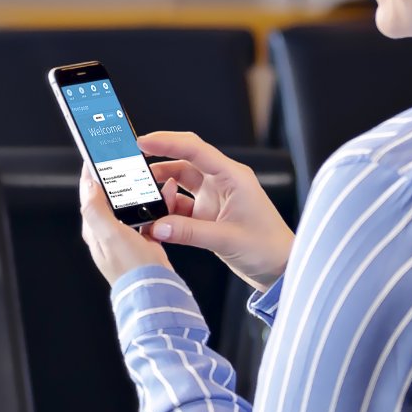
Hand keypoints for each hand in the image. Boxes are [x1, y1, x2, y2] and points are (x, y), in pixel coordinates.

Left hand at [78, 164, 170, 285]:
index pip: (88, 194)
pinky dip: (155, 205)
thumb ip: (96, 209)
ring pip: (130, 206)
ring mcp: (124, 238)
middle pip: (109, 198)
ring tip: (146, 175)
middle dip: (117, 178)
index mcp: (94, 230)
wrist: (154, 292)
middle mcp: (106, 233)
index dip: (90, 173)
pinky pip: (147, 217)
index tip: (94, 156)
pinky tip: (163, 198)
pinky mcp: (142, 242)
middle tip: (123, 161)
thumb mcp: (109, 235)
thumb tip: (88, 185)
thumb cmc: (131, 269)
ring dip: (138, 190)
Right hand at [137, 131, 293, 290]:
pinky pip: (180, 207)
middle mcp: (222, 183)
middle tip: (132, 168)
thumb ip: (189, 232)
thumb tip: (157, 226)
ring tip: (140, 198)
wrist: (279, 269)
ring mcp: (214, 198)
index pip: (195, 149)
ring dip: (160, 190)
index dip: (167, 142)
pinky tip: (154, 220)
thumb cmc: (267, 248)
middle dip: (157, 163)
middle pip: (183, 163)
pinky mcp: (208, 215)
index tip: (141, 142)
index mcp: (232, 177)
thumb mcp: (227, 239)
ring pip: (178, 184)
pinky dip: (166, 212)